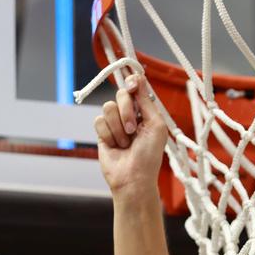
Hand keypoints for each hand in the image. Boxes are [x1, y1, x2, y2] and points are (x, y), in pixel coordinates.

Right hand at [94, 74, 167, 198]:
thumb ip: (146, 101)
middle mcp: (130, 114)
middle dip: (126, 111)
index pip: (136, 88)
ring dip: (119, 127)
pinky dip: (109, 134)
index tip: (132, 84)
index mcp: (145, 111)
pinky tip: (116, 146)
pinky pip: (99, 121)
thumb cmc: (149, 155)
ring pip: (108, 107)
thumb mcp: (155, 125)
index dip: (132, 82)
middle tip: (133, 130)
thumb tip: (138, 77)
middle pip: (120, 94)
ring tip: (126, 143)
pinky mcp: (102, 133)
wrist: (133, 178)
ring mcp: (115, 123)